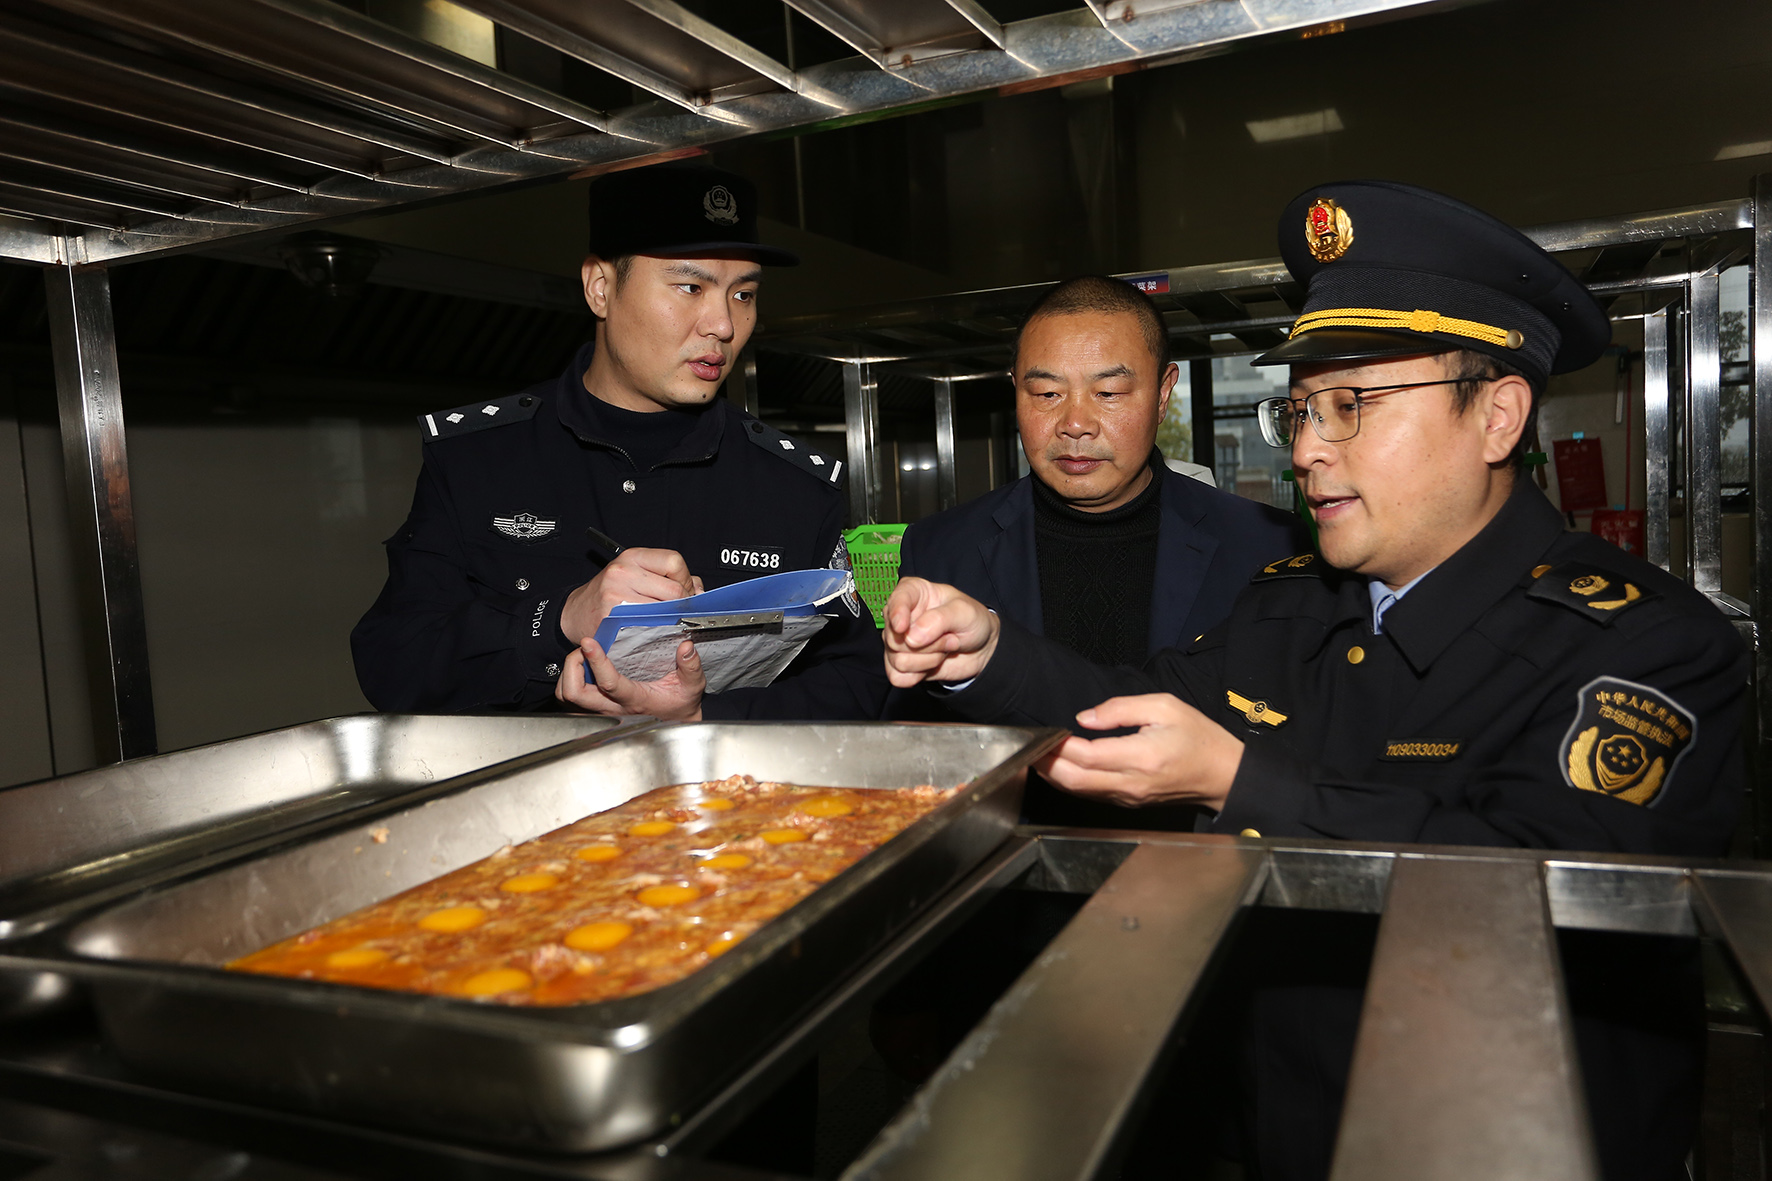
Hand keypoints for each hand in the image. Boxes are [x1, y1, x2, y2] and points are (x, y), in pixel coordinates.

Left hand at [555, 637, 704, 720]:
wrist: (676, 724)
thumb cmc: (680, 703)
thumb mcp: (692, 686)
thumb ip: (690, 666)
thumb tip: (686, 647)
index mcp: (635, 700)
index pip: (609, 683)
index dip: (596, 661)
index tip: (590, 642)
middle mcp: (613, 708)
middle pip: (575, 693)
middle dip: (573, 666)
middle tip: (584, 648)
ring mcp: (601, 711)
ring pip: (567, 696)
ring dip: (568, 674)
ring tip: (582, 656)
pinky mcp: (596, 710)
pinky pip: (570, 698)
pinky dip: (569, 680)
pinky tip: (583, 668)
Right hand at [559, 548, 702, 645]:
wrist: (577, 612)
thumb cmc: (610, 593)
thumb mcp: (637, 574)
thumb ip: (670, 577)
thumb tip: (699, 590)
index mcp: (632, 556)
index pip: (674, 562)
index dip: (685, 579)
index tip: (685, 591)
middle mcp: (623, 572)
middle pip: (674, 589)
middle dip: (683, 603)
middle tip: (678, 610)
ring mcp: (617, 595)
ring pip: (665, 610)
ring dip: (672, 618)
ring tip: (665, 619)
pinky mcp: (614, 618)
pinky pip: (651, 625)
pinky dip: (658, 629)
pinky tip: (653, 628)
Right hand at [882, 577, 1000, 686]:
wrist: (981, 648)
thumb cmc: (972, 621)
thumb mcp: (964, 612)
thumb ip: (938, 620)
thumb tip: (911, 638)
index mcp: (913, 592)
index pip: (896, 600)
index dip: (896, 614)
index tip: (902, 627)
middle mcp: (900, 616)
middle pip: (895, 638)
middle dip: (928, 645)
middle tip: (950, 638)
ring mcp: (898, 641)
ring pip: (898, 660)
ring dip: (929, 660)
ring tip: (945, 648)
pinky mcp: (900, 664)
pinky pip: (898, 677)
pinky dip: (919, 675)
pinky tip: (932, 664)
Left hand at [1037, 694, 1243, 812]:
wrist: (1223, 774)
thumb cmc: (1198, 737)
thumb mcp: (1164, 706)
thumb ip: (1121, 709)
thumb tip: (1085, 718)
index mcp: (1141, 757)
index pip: (1087, 756)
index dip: (1060, 745)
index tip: (1048, 730)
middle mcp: (1132, 783)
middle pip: (1074, 781)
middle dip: (1046, 764)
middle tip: (1031, 745)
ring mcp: (1129, 797)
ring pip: (1079, 792)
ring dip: (1054, 774)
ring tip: (1039, 752)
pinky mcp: (1129, 802)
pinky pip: (1091, 794)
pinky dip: (1070, 781)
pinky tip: (1060, 766)